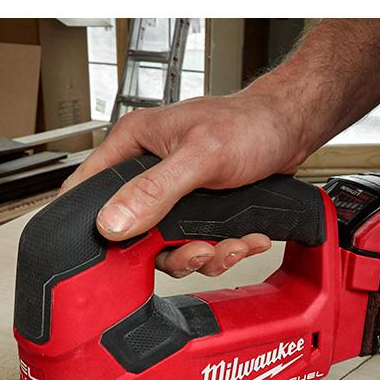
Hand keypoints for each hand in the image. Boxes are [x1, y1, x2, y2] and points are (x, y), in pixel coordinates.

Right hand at [61, 89, 311, 277]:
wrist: (292, 130)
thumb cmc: (250, 124)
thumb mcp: (199, 156)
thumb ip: (154, 191)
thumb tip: (113, 222)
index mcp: (134, 145)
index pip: (88, 187)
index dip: (89, 222)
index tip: (105, 254)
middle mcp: (148, 170)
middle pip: (134, 231)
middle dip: (171, 251)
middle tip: (198, 251)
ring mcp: (174, 193)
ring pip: (170, 245)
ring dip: (204, 255)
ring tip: (233, 246)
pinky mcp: (199, 210)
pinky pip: (199, 244)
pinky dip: (224, 249)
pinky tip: (246, 239)